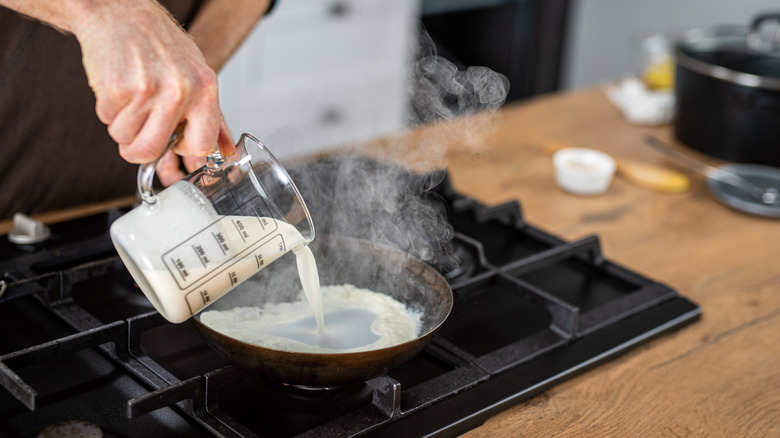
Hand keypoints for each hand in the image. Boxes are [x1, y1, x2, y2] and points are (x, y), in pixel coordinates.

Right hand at [72, 0, 234, 164]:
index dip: (183, 150)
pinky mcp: (117, 87)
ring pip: (125, 137)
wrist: (120, 11)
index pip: (201, 146)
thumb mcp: (197, 74)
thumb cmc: (159, 44)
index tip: (174, 142)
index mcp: (205, 89)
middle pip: (152, 150)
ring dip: (121, 125)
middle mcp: (180, 90)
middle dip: (138, 149)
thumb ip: (212, 116)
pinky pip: (106, 119)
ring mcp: (147, 90)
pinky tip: (116, 85)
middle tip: (136, 136)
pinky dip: (107, 108)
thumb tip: (225, 150)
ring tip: (130, 97)